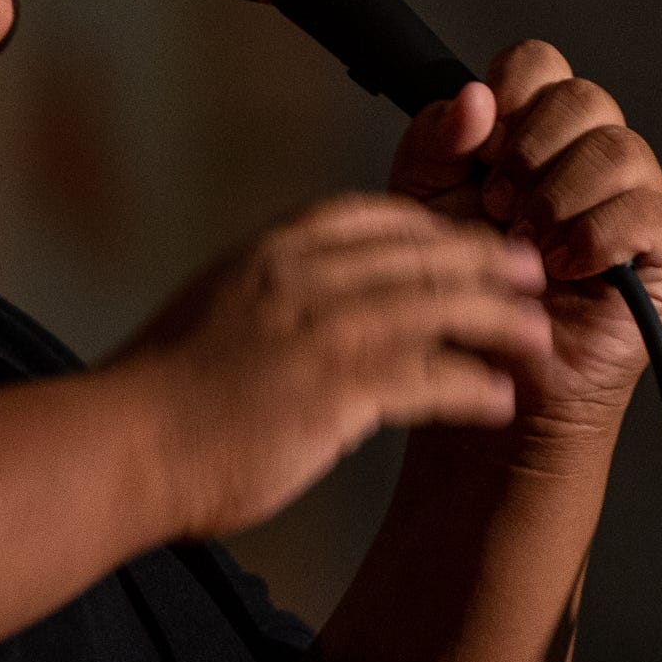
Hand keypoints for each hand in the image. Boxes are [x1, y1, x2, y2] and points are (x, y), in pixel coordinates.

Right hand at [99, 193, 552, 540]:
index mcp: (272, 251)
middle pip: (420, 254)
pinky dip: (473, 387)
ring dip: (499, 320)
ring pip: (438, 307)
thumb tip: (306, 299)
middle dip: (486, 261)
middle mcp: (303, 277)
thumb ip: (269, 291)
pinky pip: (429, 379)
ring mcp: (322, 332)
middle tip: (533, 272)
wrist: (123, 444)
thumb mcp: (215, 305)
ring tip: (538, 336)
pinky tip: (500, 399)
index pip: (375, 216)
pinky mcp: (336, 392)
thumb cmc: (159, 390)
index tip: (468, 240)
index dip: (434, 226)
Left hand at [388, 40, 661, 434]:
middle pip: (583, 96)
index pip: (539, 65)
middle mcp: (585, 154)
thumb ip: (436, 140)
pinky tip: (562, 265)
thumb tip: (475, 97)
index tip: (480, 145)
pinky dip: (595, 236)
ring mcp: (628, 198)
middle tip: (498, 205)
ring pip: (618, 149)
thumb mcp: (421, 202)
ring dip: (559, 196)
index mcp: (531, 131)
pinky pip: (648, 211)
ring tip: (527, 242)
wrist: (483, 377)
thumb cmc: (457, 289)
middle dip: (530, 149)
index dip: (510, 91)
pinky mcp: (659, 250)